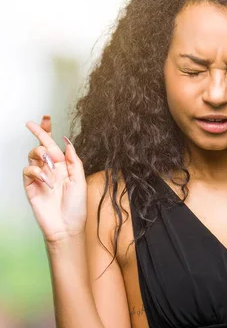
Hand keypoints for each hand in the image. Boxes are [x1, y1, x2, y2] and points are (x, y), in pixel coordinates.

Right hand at [22, 116, 86, 243]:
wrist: (67, 227)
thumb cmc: (76, 207)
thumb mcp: (80, 181)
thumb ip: (74, 161)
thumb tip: (67, 142)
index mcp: (65, 166)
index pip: (54, 145)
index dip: (48, 131)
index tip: (44, 118)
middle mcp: (51, 169)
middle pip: (41, 146)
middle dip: (40, 135)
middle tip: (40, 131)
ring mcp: (40, 177)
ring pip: (33, 155)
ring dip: (42, 158)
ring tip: (52, 169)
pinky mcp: (30, 186)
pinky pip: (28, 170)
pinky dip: (37, 172)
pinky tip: (47, 182)